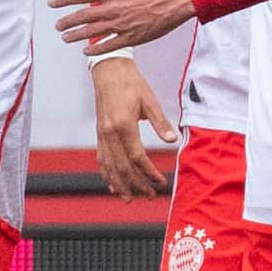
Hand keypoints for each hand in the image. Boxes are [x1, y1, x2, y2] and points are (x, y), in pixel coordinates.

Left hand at [52, 0, 194, 54]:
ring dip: (76, 35)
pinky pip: (110, 45)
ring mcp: (123, 24)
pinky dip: (96, 49)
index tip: (52, 3)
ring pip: (93, 32)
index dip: (64, 0)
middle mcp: (114, 8)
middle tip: (58, 25)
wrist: (179, 0)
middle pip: (83, 16)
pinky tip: (86, 51)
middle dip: (67, 21)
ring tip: (66, 38)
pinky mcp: (133, 36)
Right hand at [90, 53, 175, 199]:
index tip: (160, 181)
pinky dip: (107, 174)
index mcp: (124, 125)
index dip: (149, 172)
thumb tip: (172, 140)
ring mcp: (102, 134)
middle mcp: (110, 133)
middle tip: (150, 195)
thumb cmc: (132, 84)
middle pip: (123, 167)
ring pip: (109, 166)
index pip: (137, 157)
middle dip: (137, 184)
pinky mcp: (99, 133)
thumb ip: (160, 122)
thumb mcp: (150, 101)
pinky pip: (101, 159)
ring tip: (130, 198)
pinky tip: (113, 184)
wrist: (109, 71)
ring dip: (120, 184)